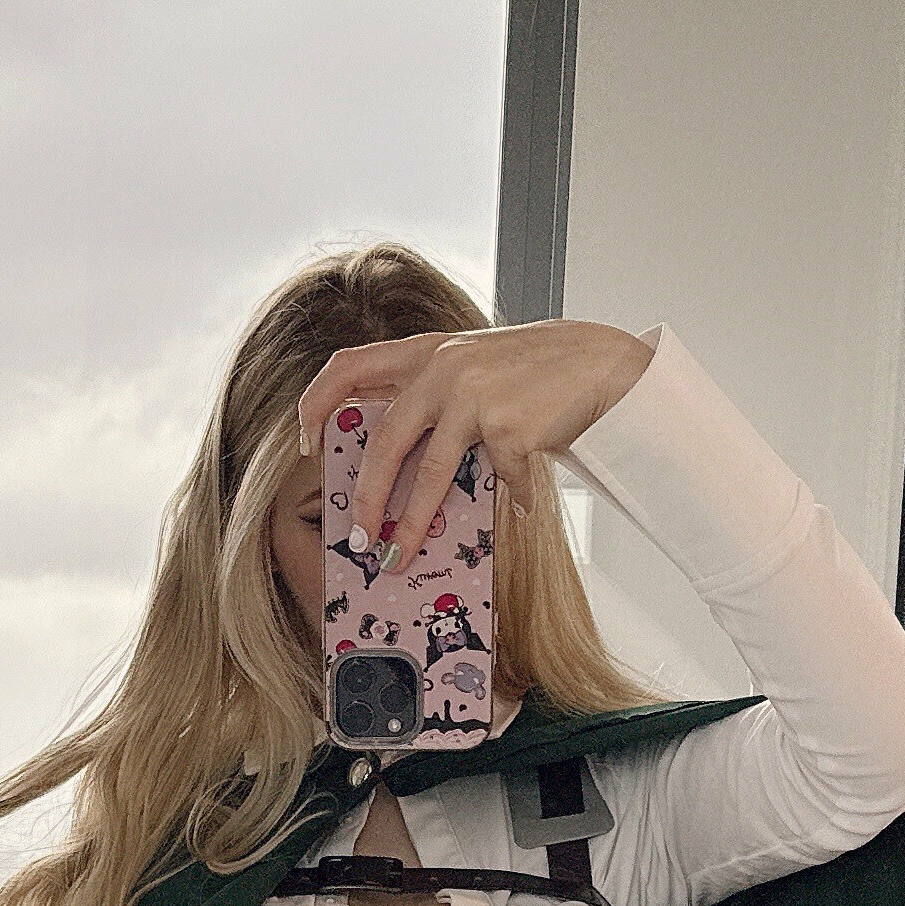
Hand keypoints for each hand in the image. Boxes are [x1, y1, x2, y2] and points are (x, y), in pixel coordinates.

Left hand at [295, 319, 658, 571]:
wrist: (600, 363)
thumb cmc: (533, 373)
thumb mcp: (471, 367)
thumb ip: (430, 395)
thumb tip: (392, 460)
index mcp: (425, 351)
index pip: (347, 366)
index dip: (316, 404)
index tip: (304, 443)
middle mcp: (442, 368)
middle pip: (384, 440)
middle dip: (367, 495)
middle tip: (359, 534)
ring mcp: (474, 396)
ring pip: (429, 473)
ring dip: (411, 522)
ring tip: (400, 554)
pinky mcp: (509, 425)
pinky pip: (498, 480)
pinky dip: (510, 499)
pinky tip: (521, 508)